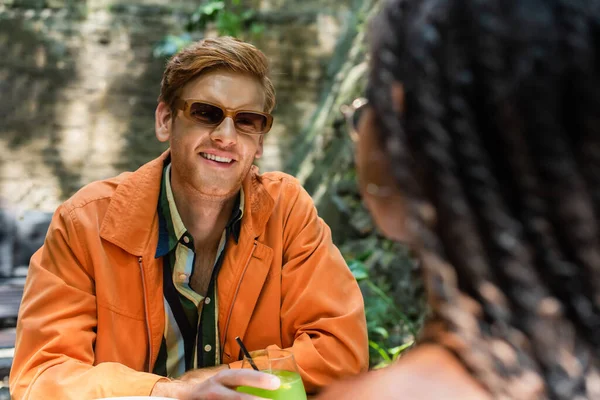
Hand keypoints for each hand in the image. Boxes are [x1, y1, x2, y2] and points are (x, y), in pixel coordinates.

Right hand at [150, 368, 279, 398]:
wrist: (184, 397)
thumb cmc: (214, 390)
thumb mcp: (226, 382)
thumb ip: (243, 383)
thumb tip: (274, 386)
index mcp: (223, 378)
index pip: (242, 376)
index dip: (259, 379)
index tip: (277, 383)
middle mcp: (214, 390)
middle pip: (236, 397)